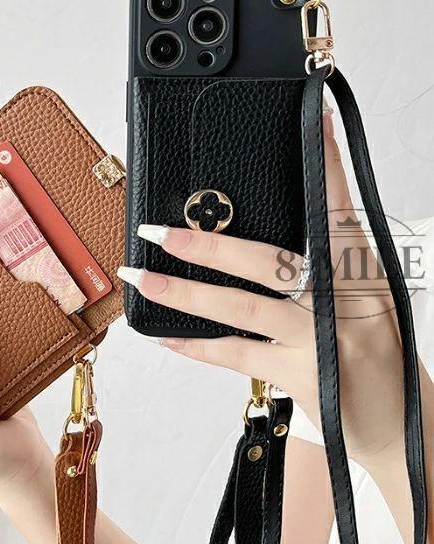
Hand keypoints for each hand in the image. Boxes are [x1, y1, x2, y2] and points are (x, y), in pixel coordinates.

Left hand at [118, 110, 407, 469]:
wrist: (402, 419)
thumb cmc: (377, 350)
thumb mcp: (364, 293)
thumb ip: (325, 260)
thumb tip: (262, 233)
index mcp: (359, 270)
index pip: (338, 208)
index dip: (325, 166)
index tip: (314, 124)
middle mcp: (340, 300)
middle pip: (267, 261)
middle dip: (207, 245)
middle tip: (159, 229)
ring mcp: (319, 340)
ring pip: (240, 308)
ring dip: (183, 292)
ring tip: (141, 275)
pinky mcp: (302, 377)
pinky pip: (235, 355)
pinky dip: (195, 345)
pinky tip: (163, 335)